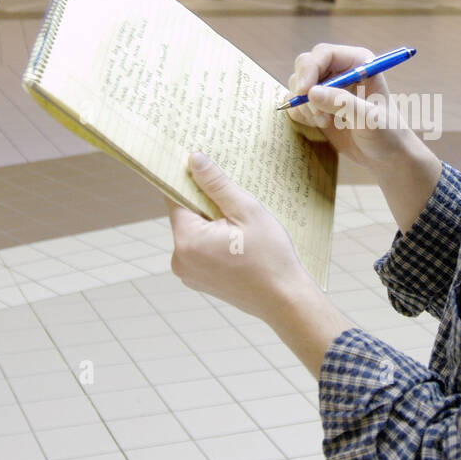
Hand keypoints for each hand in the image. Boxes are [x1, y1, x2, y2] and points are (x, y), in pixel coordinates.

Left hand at [166, 152, 307, 321]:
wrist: (285, 300)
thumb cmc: (270, 256)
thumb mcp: (246, 211)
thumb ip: (216, 184)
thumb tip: (193, 159)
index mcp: (187, 240)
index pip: (175, 198)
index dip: (189, 180)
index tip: (202, 167)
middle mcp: (179, 259)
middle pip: (186, 216)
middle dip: (207, 203)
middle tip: (234, 198)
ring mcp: (188, 273)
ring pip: (194, 233)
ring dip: (213, 222)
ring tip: (242, 223)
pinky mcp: (198, 281)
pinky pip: (201, 250)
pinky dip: (215, 240)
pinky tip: (239, 241)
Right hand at [284, 44, 412, 172]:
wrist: (387, 156)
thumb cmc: (387, 134)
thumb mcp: (368, 119)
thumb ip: (342, 103)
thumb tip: (311, 92)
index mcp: (358, 63)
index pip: (324, 54)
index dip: (310, 69)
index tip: (304, 91)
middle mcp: (341, 70)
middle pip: (306, 65)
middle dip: (303, 88)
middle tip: (315, 113)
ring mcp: (328, 87)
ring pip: (298, 85)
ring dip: (304, 106)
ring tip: (326, 122)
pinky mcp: (318, 105)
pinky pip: (296, 103)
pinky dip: (301, 114)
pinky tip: (321, 125)